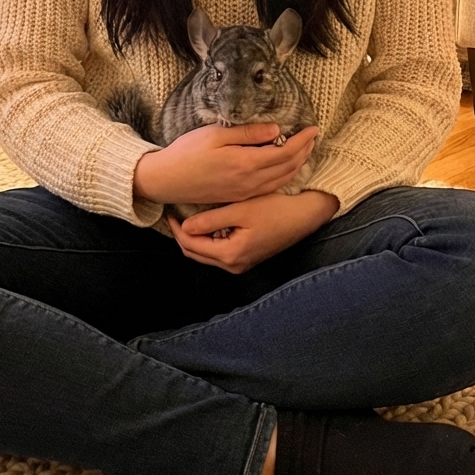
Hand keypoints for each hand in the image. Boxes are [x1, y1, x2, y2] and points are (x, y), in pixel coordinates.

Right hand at [134, 123, 318, 205]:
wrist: (167, 180)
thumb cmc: (187, 153)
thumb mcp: (216, 135)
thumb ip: (247, 133)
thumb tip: (275, 129)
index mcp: (246, 164)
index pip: (285, 152)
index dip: (303, 140)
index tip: (313, 128)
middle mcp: (250, 182)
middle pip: (288, 167)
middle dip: (305, 151)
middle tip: (313, 136)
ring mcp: (245, 192)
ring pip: (282, 179)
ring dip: (297, 164)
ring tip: (304, 150)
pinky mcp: (238, 197)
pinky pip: (270, 187)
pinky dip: (284, 175)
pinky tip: (284, 167)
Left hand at [167, 190, 339, 273]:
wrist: (304, 216)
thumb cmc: (275, 209)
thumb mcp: (241, 209)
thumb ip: (211, 219)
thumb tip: (186, 226)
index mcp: (230, 254)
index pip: (191, 245)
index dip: (177, 228)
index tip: (170, 211)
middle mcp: (234, 265)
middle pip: (196, 253)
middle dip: (183, 235)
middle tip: (175, 214)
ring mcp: (241, 263)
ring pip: (206, 253)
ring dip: (195, 238)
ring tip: (188, 216)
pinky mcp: (247, 257)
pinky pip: (219, 251)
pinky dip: (209, 239)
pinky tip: (208, 222)